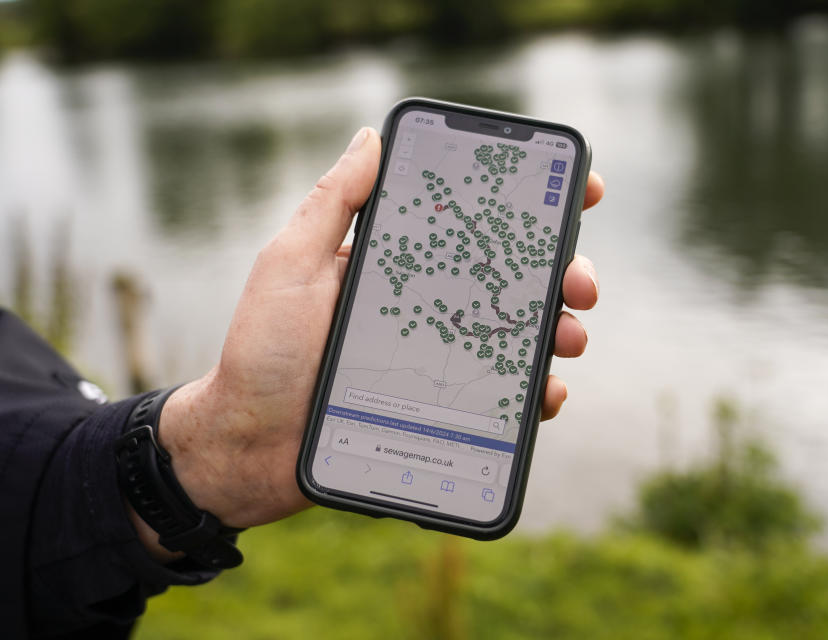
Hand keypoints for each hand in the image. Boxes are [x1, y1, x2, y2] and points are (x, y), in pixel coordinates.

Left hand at [136, 127, 602, 557]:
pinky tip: (546, 394)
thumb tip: (371, 136)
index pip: (471, 225)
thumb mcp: (291, 265)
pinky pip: (503, 398)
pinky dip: (535, 393)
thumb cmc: (262, 352)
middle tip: (580, 284)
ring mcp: (439, 360)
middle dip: (562, 273)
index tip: (577, 189)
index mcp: (398, 266)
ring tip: (571, 337)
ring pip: (519, 338)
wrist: (247, 446)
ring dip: (560, 331)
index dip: (527, 206)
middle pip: (511, 281)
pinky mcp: (444, 411)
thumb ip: (333, 204)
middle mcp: (427, 307)